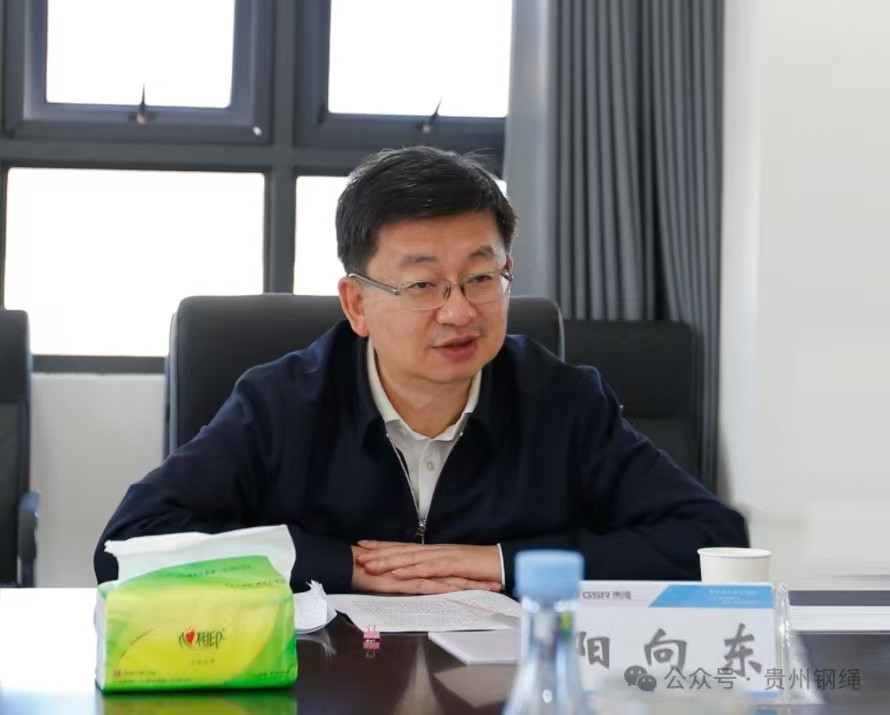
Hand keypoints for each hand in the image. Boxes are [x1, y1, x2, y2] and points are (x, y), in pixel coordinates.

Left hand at [356, 541, 502, 586]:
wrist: (501, 563)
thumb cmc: (479, 567)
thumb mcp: (452, 568)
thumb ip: (435, 568)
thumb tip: (419, 572)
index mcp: (434, 551)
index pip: (403, 546)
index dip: (382, 545)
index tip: (363, 545)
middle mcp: (435, 550)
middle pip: (402, 550)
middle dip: (378, 553)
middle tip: (357, 554)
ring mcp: (443, 557)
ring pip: (411, 558)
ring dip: (389, 561)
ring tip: (370, 564)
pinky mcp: (452, 566)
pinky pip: (428, 569)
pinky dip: (412, 571)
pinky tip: (398, 573)